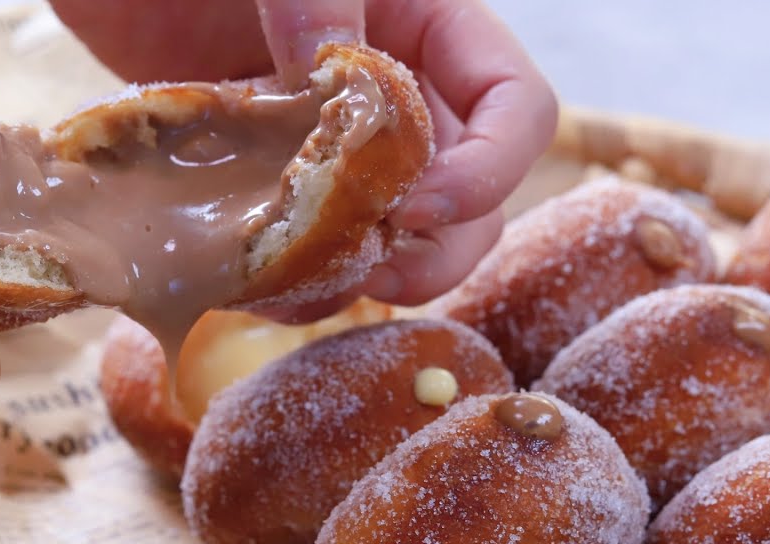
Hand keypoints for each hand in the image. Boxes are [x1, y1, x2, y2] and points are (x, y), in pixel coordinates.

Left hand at [49, 0, 557, 309]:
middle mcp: (404, 98)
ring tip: (299, 290)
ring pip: (399, 242)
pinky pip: (315, 251)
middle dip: (434, 251)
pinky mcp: (280, 182)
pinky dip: (295, 282)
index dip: (490, 170)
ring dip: (363, 280)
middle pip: (473, 202)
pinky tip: (251, 287)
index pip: (518, 109)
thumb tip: (336, 76)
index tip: (413, 203)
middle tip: (370, 270)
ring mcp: (342, 147)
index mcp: (431, 28)